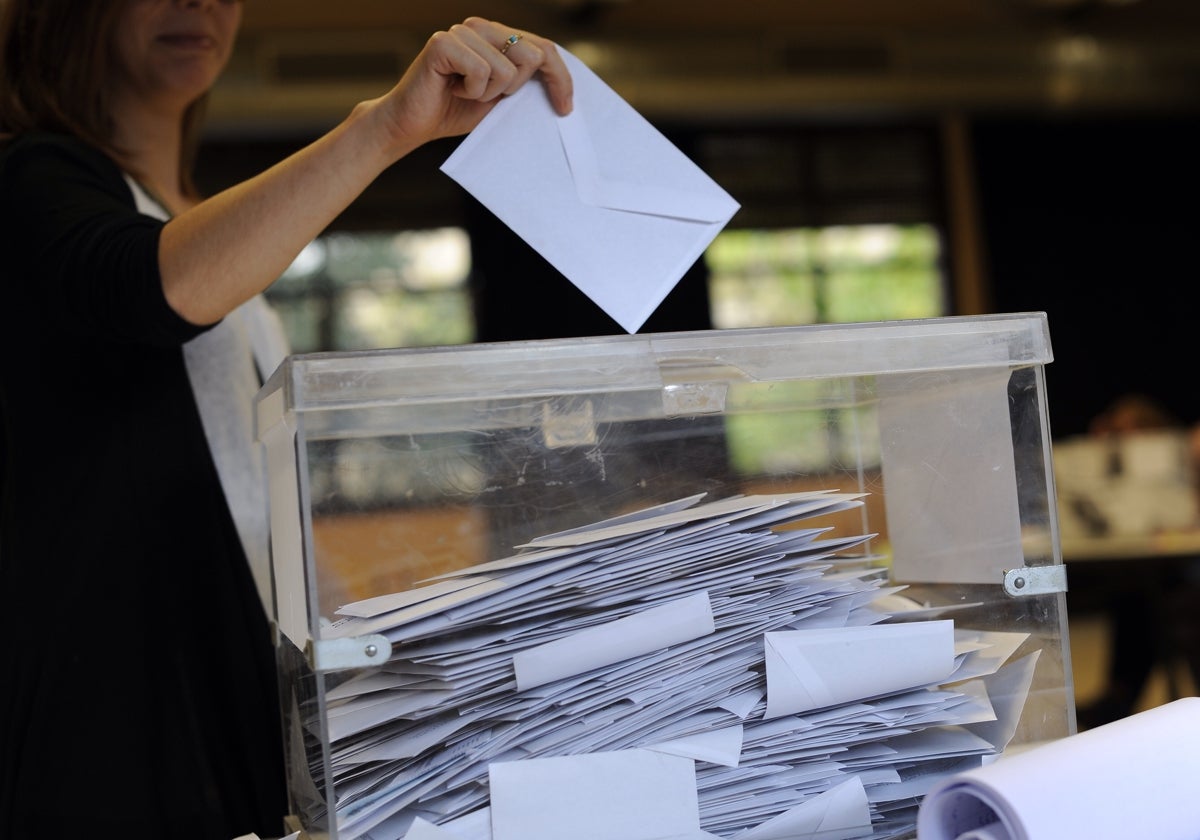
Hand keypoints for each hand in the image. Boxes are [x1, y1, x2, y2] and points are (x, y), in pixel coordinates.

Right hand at [375, 17, 573, 154]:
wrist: (412, 124)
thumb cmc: (454, 111)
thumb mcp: (500, 99)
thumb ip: (524, 84)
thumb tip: (561, 88)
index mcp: (497, 36)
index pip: (544, 47)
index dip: (561, 77)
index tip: (566, 108)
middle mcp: (481, 26)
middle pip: (532, 55)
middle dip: (517, 89)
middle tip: (491, 99)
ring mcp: (462, 32)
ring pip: (507, 69)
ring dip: (488, 94)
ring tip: (465, 93)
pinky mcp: (443, 43)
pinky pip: (481, 72)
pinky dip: (471, 91)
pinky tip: (453, 89)